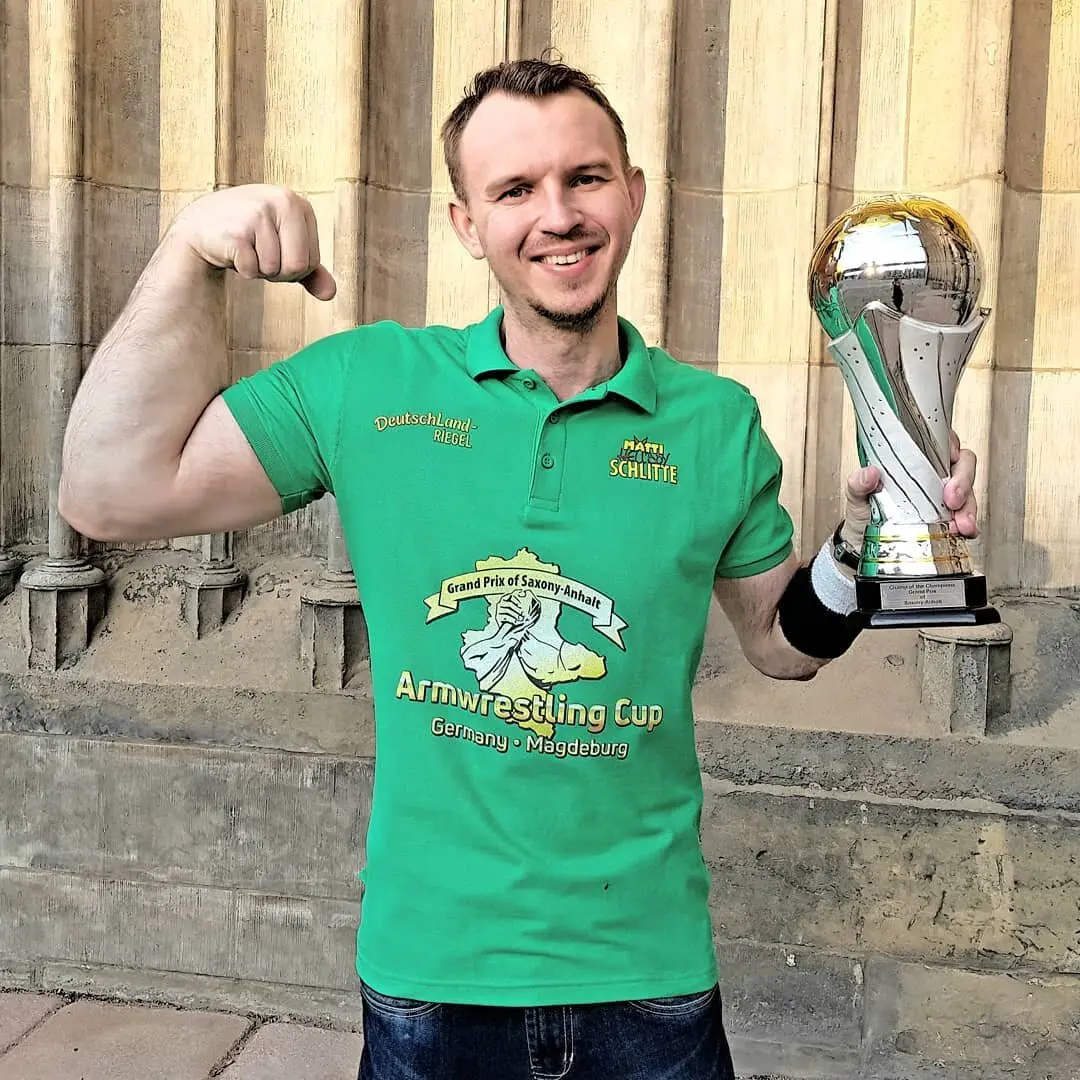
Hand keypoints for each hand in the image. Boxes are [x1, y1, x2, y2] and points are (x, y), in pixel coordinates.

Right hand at [168, 184, 336, 300]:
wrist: (201, 227)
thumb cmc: (250, 237)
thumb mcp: (285, 248)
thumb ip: (312, 271)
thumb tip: (330, 294)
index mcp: (299, 204)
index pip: (312, 262)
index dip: (293, 269)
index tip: (274, 251)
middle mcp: (282, 201)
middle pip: (298, 267)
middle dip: (278, 273)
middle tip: (260, 254)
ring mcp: (258, 213)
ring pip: (274, 270)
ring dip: (259, 270)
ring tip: (246, 248)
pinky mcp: (236, 231)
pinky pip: (252, 271)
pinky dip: (243, 270)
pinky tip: (232, 251)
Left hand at [842, 430, 978, 546]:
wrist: (862, 546)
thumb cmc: (862, 514)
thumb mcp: (855, 497)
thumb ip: (857, 484)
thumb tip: (868, 473)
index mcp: (913, 461)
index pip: (940, 441)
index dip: (951, 444)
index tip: (951, 457)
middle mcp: (931, 476)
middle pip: (962, 465)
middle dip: (963, 481)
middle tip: (953, 500)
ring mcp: (941, 498)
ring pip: (968, 493)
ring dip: (969, 508)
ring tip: (961, 525)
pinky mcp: (947, 520)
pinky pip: (965, 519)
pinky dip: (968, 525)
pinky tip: (964, 532)